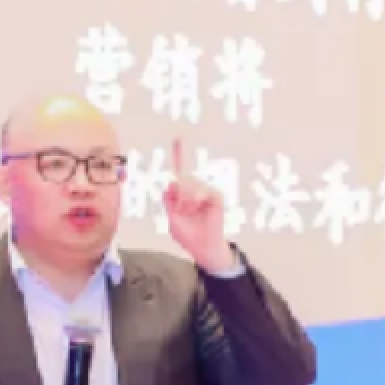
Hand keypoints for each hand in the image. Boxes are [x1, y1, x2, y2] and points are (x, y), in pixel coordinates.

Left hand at [161, 139, 237, 271]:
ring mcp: (205, 192)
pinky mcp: (215, 197)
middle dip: (179, 193)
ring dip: (188, 199)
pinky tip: (199, 205)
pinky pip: (206, 190)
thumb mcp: (171, 218)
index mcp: (181, 194)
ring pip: (192, 184)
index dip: (179, 154)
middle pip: (182, 178)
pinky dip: (199, 197)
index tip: (179, 137)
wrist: (203, 247)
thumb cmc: (187, 235)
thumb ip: (169, 200)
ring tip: (190, 211)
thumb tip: (172, 184)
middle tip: (180, 208)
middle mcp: (193, 190)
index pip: (179, 172)